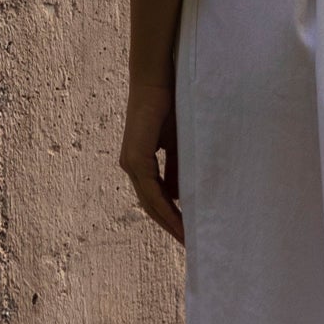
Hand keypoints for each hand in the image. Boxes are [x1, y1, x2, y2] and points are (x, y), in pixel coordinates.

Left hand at [121, 80, 183, 242]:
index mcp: (142, 163)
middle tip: (191, 245)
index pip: (156, 198)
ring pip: (150, 203)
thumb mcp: (178, 143)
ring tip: (188, 239)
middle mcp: (133, 166)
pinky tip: (180, 220)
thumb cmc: (170, 105)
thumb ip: (177, 168)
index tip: (189, 233)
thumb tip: (180, 196)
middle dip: (171, 226)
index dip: (171, 217)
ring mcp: (132, 163)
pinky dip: (166, 207)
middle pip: (151, 206)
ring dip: (169, 222)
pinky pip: (152, 190)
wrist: (158, 79)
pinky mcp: (136, 157)